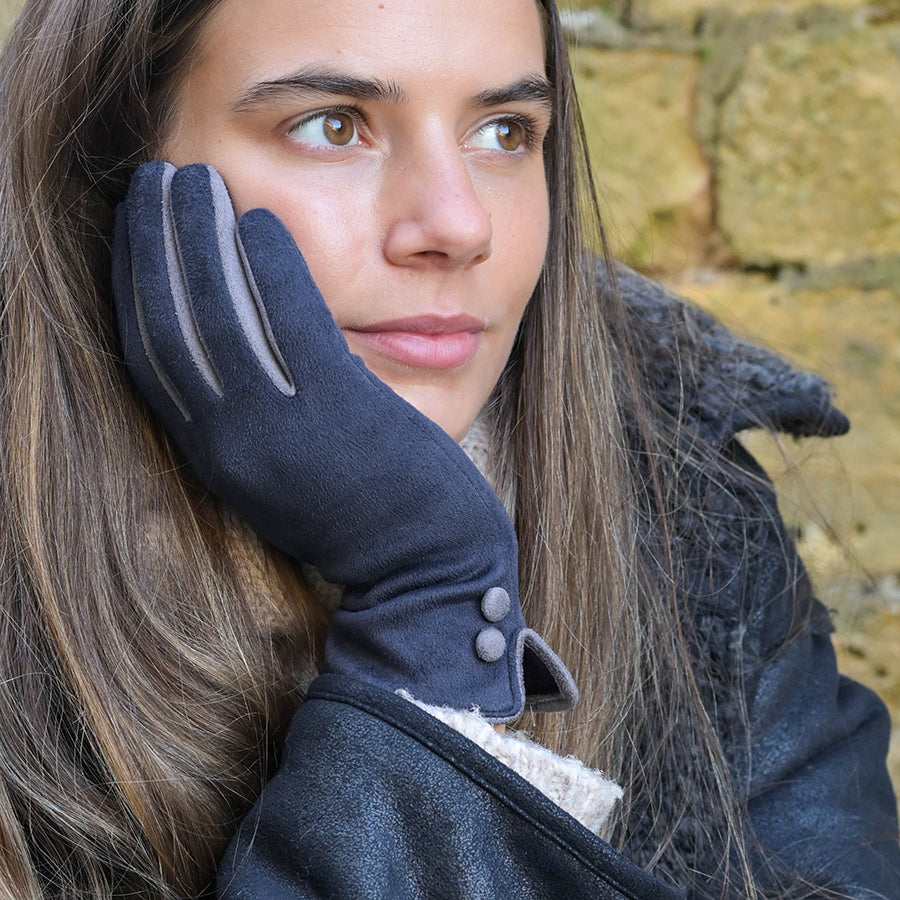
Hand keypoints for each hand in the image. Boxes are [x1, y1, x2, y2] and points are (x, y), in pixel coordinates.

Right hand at [112, 162, 576, 721]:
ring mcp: (280, 430)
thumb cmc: (368, 514)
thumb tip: (254, 340)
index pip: (153, 358)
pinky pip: (287, 324)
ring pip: (216, 316)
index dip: (135, 286)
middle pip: (169, 327)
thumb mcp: (294, 467)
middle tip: (152, 180)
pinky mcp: (334, 414)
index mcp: (219, 457)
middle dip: (151, 245)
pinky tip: (263, 220)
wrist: (426, 568)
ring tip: (192, 178)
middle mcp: (231, 444)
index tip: (135, 230)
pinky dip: (267, 267)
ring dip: (197, 238)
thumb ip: (263, 412)